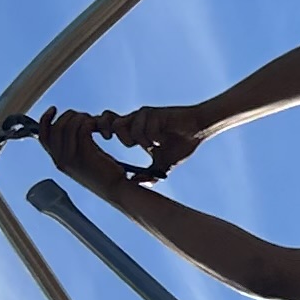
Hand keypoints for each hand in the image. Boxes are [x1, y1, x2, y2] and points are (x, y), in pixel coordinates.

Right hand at [39, 109, 181, 197]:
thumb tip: (71, 125)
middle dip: (69, 116)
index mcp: (58, 161)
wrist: (117, 190)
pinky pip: (83, 129)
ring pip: (69, 126)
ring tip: (93, 121)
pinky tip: (98, 126)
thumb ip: (73, 146)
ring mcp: (72, 158)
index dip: (45, 120)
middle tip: (85, 117)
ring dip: (82, 118)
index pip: (43, 137)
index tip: (54, 109)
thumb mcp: (83, 160)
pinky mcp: (86, 155)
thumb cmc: (104, 173)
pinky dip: (90, 123)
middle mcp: (61, 160)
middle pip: (56, 128)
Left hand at [104, 101, 218, 170]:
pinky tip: (163, 141)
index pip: (109, 126)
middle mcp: (136, 121)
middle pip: (111, 124)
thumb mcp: (162, 164)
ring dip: (139, 139)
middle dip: (116, 136)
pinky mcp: (155, 113)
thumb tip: (135, 186)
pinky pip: (145, 127)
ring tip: (154, 145)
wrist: (197, 131)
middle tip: (127, 144)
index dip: (102, 130)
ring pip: (127, 126)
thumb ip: (148, 174)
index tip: (105, 141)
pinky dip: (153, 137)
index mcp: (134, 131)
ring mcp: (145, 116)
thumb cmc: (180, 145)